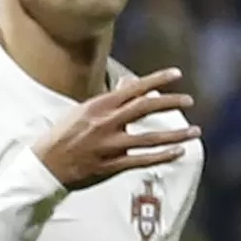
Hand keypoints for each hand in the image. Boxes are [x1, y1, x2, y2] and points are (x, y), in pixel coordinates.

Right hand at [34, 68, 200, 189]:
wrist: (45, 165)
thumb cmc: (62, 136)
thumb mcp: (83, 110)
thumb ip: (109, 100)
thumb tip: (129, 84)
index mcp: (99, 105)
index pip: (135, 88)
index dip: (158, 80)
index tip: (177, 74)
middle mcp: (107, 123)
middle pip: (146, 108)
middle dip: (171, 103)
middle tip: (189, 100)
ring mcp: (110, 146)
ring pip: (150, 138)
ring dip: (176, 134)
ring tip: (195, 131)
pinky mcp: (111, 166)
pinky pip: (143, 160)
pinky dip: (162, 157)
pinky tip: (178, 152)